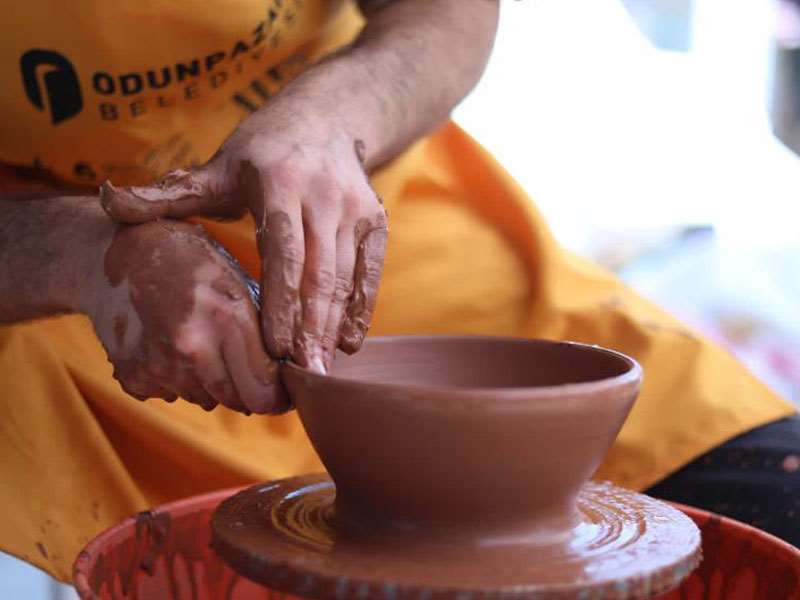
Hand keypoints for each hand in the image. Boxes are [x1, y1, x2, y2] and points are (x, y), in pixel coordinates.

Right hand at [89, 220, 284, 413]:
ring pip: (209, 399)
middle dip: (251, 389)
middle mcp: (191, 347)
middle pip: (240, 401)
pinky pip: (175, 394)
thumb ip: (263, 324)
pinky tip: (174, 345)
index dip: (280, 394)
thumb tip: (291, 368)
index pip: (265, 388)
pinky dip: (181, 379)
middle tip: (250, 366)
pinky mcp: (134, 378)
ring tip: (205, 343)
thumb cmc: (184, 259)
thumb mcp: (234, 277)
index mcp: (224, 315)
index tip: (285, 390)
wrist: (110, 256)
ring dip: (215, 382)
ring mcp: (158, 366)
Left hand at [100, 105, 387, 372]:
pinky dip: (361, 308)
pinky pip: (370, 270)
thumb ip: (169, 193)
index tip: (276, 347)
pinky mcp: (376, 220)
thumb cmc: (261, 152)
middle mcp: (323, 194)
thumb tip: (107, 201)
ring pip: (345, 275)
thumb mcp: (217, 167)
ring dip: (333, 325)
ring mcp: (355, 207)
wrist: (325, 118)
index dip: (282, 300)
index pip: (283, 250)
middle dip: (311, 327)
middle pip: (319, 271)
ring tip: (320, 370)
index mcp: (280, 182)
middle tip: (303, 376)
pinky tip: (348, 343)